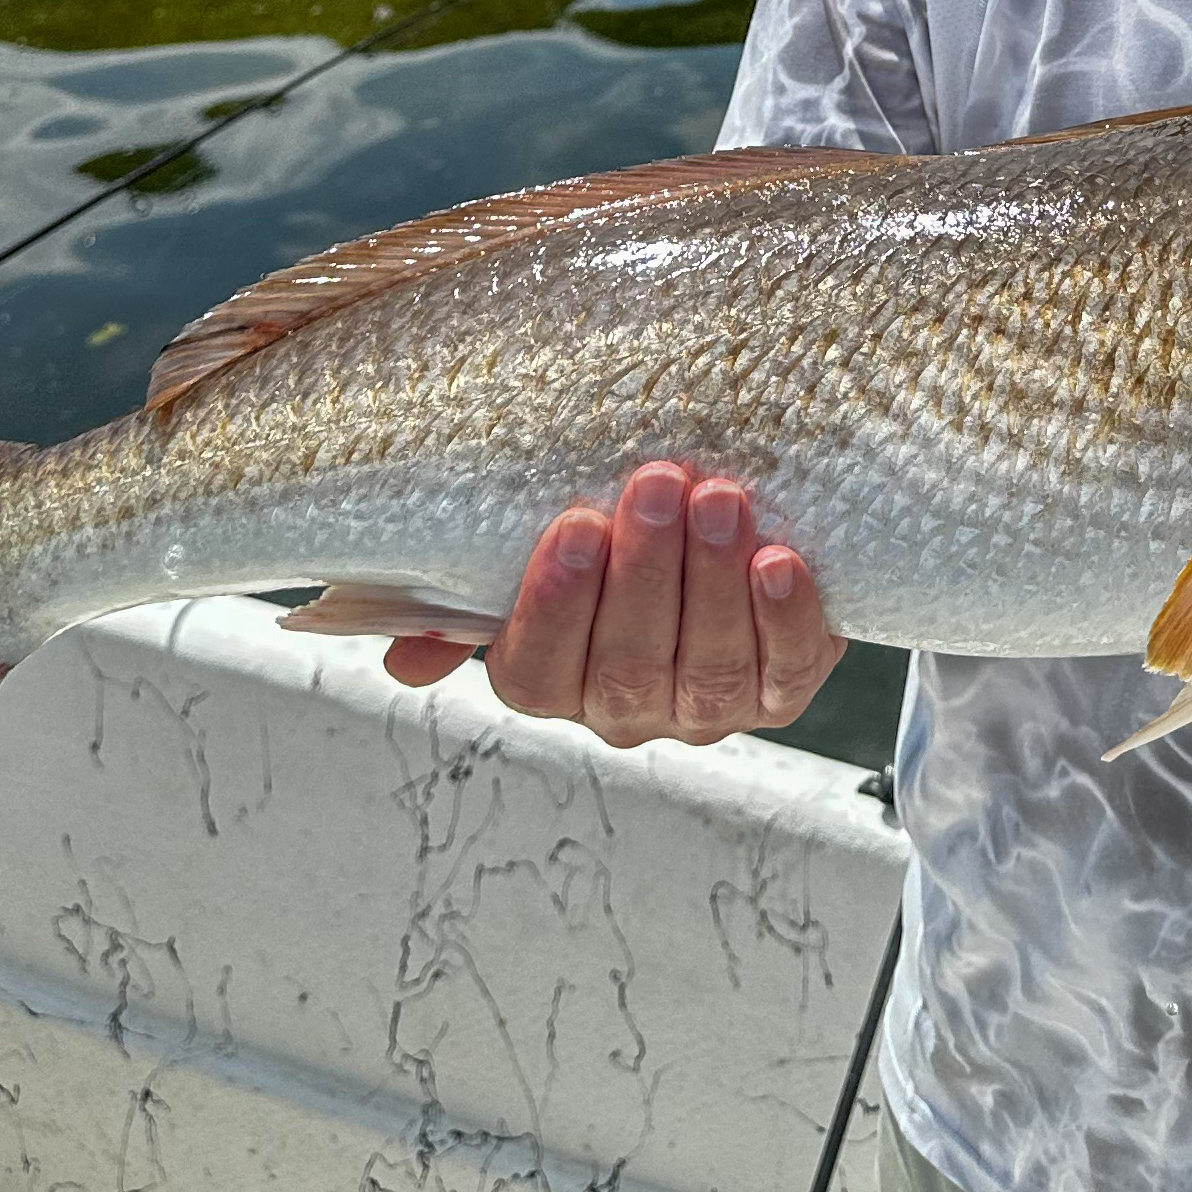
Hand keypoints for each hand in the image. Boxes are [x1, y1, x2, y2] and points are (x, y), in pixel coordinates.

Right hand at [382, 463, 843, 750]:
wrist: (710, 538)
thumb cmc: (604, 544)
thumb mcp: (528, 558)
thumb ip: (465, 603)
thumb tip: (405, 657)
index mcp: (551, 679)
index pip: (536, 669)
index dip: (555, 604)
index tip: (575, 524)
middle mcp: (625, 707)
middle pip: (627, 664)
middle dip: (645, 572)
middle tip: (656, 484)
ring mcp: (704, 706)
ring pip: (707, 667)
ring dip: (714, 580)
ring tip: (718, 499)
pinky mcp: (780, 687)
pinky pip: (787, 668)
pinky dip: (786, 617)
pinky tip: (779, 560)